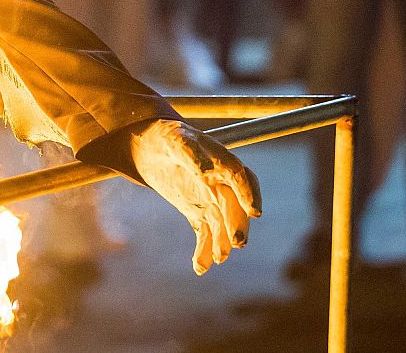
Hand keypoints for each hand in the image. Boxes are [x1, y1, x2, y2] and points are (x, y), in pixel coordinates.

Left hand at [130, 119, 262, 274]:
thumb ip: (188, 152)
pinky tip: (199, 268)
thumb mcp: (172, 140)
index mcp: (218, 159)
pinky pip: (206, 234)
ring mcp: (210, 198)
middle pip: (234, 205)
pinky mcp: (198, 212)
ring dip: (223, 242)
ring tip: (220, 258)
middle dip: (237, 224)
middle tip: (238, 243)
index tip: (254, 212)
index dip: (249, 193)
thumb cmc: (164, 138)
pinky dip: (204, 251)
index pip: (239, 176)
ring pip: (222, 224)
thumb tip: (206, 171)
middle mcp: (219, 181)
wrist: (151, 146)